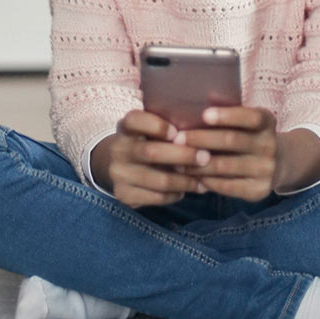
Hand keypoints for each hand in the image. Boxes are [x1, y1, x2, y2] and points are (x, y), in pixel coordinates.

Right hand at [90, 110, 209, 208]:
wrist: (113, 166)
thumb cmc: (144, 142)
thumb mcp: (148, 129)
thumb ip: (168, 127)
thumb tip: (203, 131)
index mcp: (126, 127)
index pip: (135, 121)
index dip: (156, 126)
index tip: (176, 132)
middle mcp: (118, 149)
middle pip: (151, 152)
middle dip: (183, 155)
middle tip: (206, 158)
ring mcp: (119, 174)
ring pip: (158, 180)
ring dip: (185, 181)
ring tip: (204, 181)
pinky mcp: (123, 195)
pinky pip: (156, 197)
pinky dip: (176, 195)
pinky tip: (188, 190)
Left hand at [177, 107, 319, 201]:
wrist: (277, 164)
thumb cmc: (248, 136)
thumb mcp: (246, 122)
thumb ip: (226, 118)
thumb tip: (188, 114)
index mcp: (267, 122)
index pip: (250, 117)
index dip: (228, 116)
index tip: (204, 115)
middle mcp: (270, 145)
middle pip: (232, 141)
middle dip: (201, 139)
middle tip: (177, 139)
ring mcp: (267, 169)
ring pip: (225, 165)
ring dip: (197, 164)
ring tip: (177, 161)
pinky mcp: (259, 190)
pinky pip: (227, 186)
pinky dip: (206, 180)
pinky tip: (191, 176)